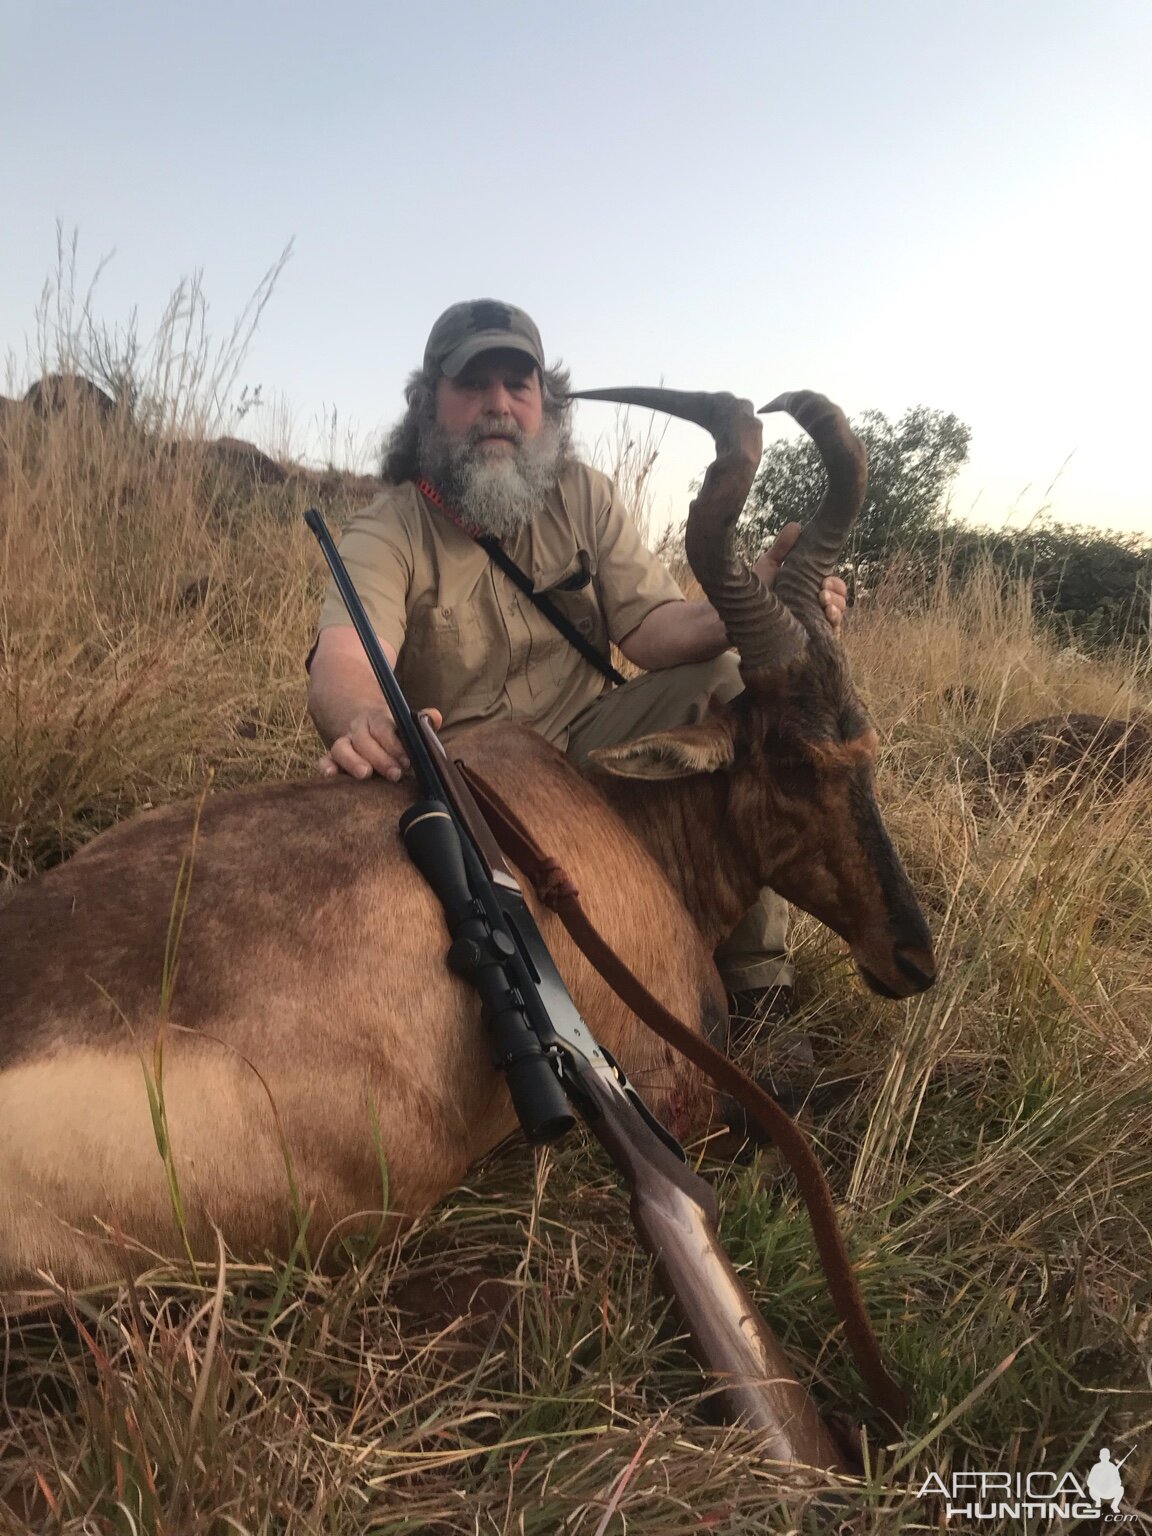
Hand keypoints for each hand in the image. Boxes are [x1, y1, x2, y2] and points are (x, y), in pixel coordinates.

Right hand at [318, 706, 443, 780]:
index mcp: (377, 719)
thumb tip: (435, 717)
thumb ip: (420, 721)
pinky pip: (326, 759)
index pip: (384, 728)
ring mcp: (344, 743)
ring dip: (353, 762)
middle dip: (380, 758)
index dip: (394, 744)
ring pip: (342, 748)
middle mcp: (358, 729)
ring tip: (365, 774)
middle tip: (396, 774)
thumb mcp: (403, 722)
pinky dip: (326, 766)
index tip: (407, 760)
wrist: (360, 721)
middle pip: (365, 741)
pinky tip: (332, 775)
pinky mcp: (333, 757)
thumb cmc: (389, 731)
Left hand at [752, 522, 847, 634]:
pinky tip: (826, 621)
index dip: (835, 584)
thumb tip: (797, 525)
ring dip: (836, 611)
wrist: (735, 616)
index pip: (833, 587)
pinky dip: (833, 628)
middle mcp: (813, 608)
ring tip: (823, 605)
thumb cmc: (753, 591)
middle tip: (822, 594)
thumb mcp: (768, 566)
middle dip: (837, 597)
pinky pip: (830, 636)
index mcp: (808, 590)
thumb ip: (782, 547)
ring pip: (837, 619)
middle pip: (840, 602)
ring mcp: (811, 625)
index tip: (825, 581)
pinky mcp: (806, 640)